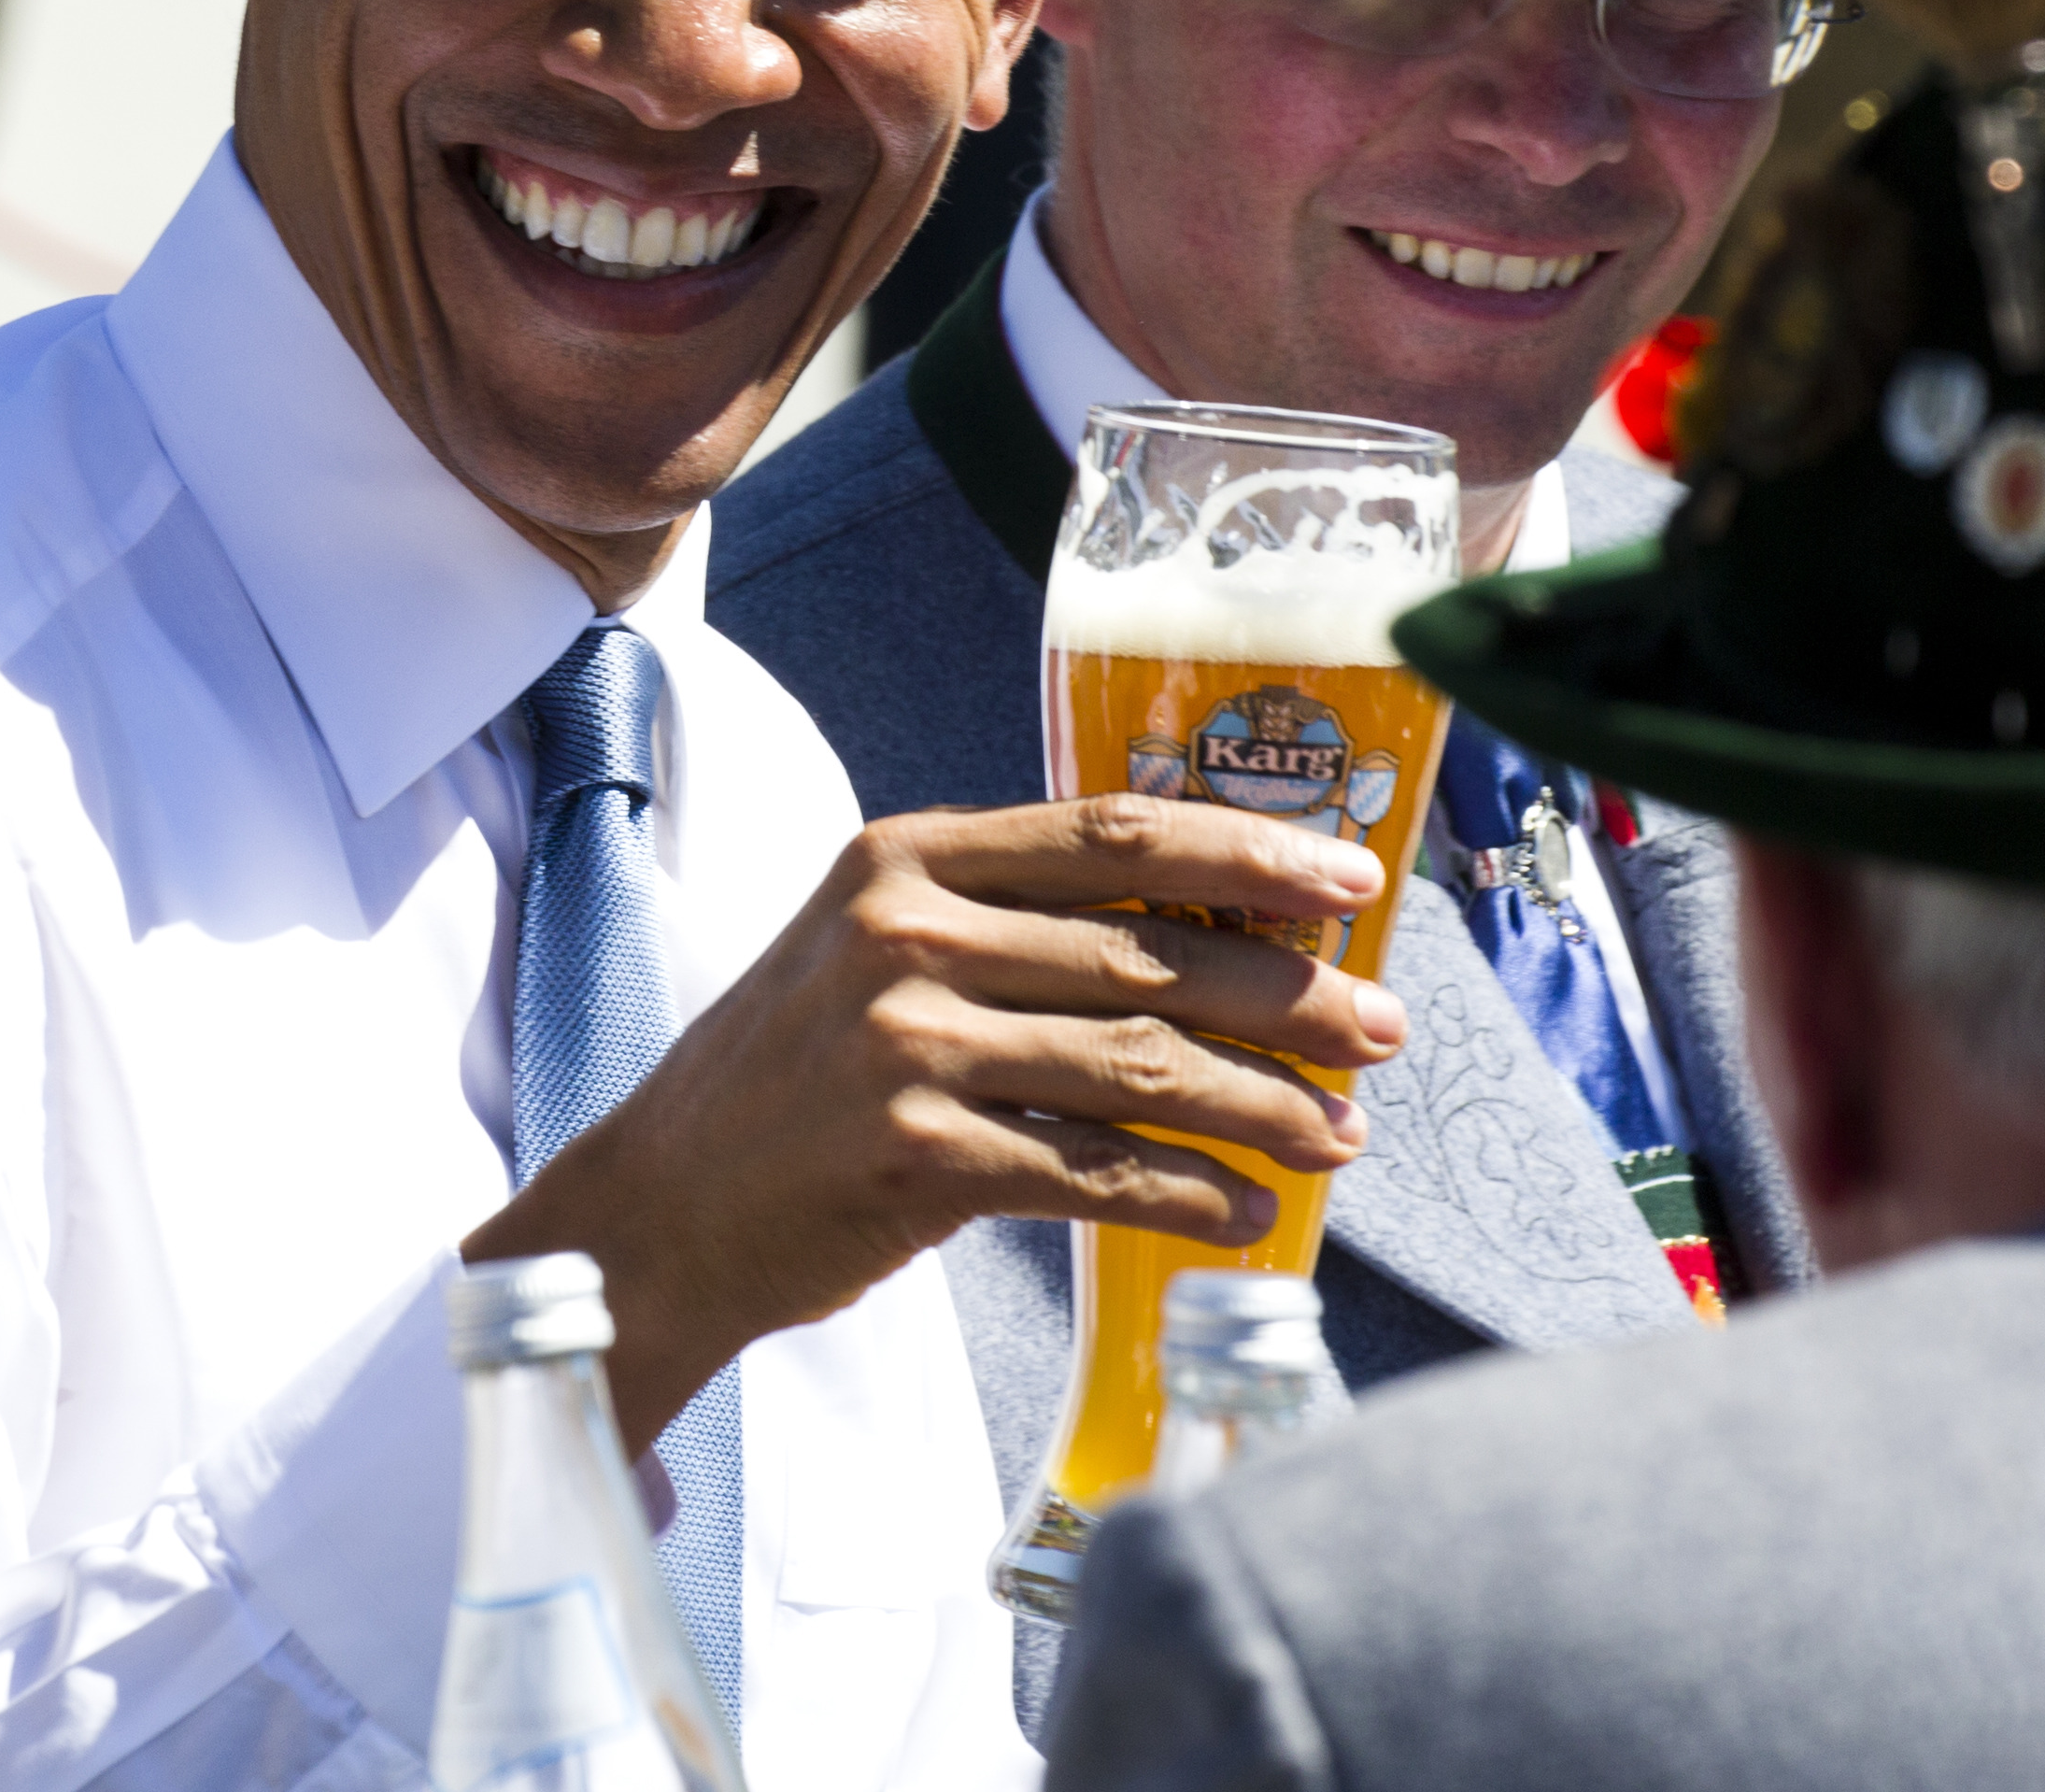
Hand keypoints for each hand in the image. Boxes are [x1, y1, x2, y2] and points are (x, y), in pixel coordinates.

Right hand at [469, 796, 1410, 1449]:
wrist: (661, 1208)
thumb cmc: (790, 1078)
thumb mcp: (871, 950)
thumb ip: (1009, 925)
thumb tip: (1210, 937)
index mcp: (904, 856)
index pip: (1115, 831)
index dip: (1250, 855)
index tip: (1351, 881)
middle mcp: (904, 932)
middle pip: (1152, 952)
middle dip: (1293, 995)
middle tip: (1383, 1030)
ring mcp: (905, 1043)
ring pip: (1142, 1065)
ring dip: (1266, 1105)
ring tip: (1340, 1135)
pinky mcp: (916, 1156)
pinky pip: (1096, 1171)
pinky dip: (1190, 1196)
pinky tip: (1249, 1213)